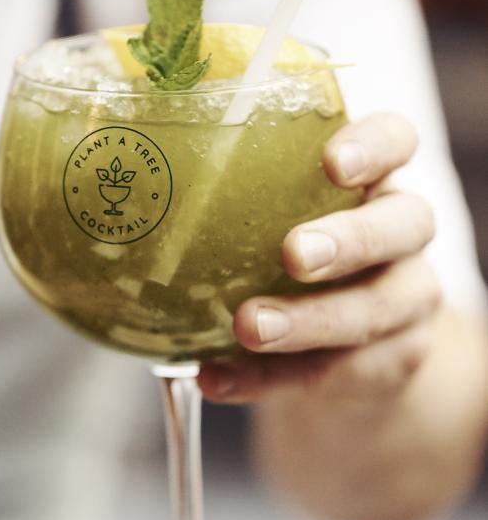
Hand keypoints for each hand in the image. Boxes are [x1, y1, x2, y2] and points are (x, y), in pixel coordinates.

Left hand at [198, 114, 444, 519]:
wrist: (353, 352)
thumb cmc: (289, 261)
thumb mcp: (272, 217)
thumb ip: (227, 198)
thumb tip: (112, 178)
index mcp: (375, 179)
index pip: (396, 140)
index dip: (374, 145)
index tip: (331, 161)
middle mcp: (404, 234)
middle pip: (406, 223)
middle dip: (350, 239)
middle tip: (294, 254)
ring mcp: (408, 299)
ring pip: (376, 308)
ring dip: (308, 321)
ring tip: (249, 327)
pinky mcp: (393, 361)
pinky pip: (336, 372)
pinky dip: (272, 379)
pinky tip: (220, 378)